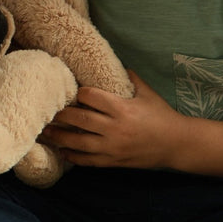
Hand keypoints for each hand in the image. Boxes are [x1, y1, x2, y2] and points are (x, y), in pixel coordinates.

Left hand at [41, 70, 184, 168]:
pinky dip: (73, 156)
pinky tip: (62, 151)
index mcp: (122, 108)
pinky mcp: (113, 161)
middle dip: (60, 114)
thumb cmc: (161, 115)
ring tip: (44, 131)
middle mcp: (115, 128)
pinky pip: (88, 161)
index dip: (79, 93)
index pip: (90, 97)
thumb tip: (111, 60)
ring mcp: (113, 147)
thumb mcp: (147, 93)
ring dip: (58, 137)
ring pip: (78, 142)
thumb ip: (128, 77)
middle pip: (79, 119)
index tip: (70, 91)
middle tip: (45, 110)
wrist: (178, 144)